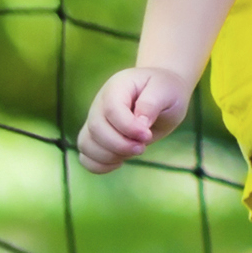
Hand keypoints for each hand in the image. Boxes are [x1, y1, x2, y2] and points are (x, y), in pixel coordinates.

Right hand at [78, 66, 192, 173]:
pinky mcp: (96, 138)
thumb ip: (151, 104)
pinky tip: (120, 162)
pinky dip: (99, 165)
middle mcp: (100, 103)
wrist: (161, 94)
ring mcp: (95, 121)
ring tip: (133, 152)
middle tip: (142, 147)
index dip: (128, 127)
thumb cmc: (165, 90)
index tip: (147, 135)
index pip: (112, 109)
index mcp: (117, 87)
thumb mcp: (166, 91)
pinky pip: (86, 156)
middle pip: (96, 128)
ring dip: (109, 156)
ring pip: (86, 144)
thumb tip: (140, 124)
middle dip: (120, 144)